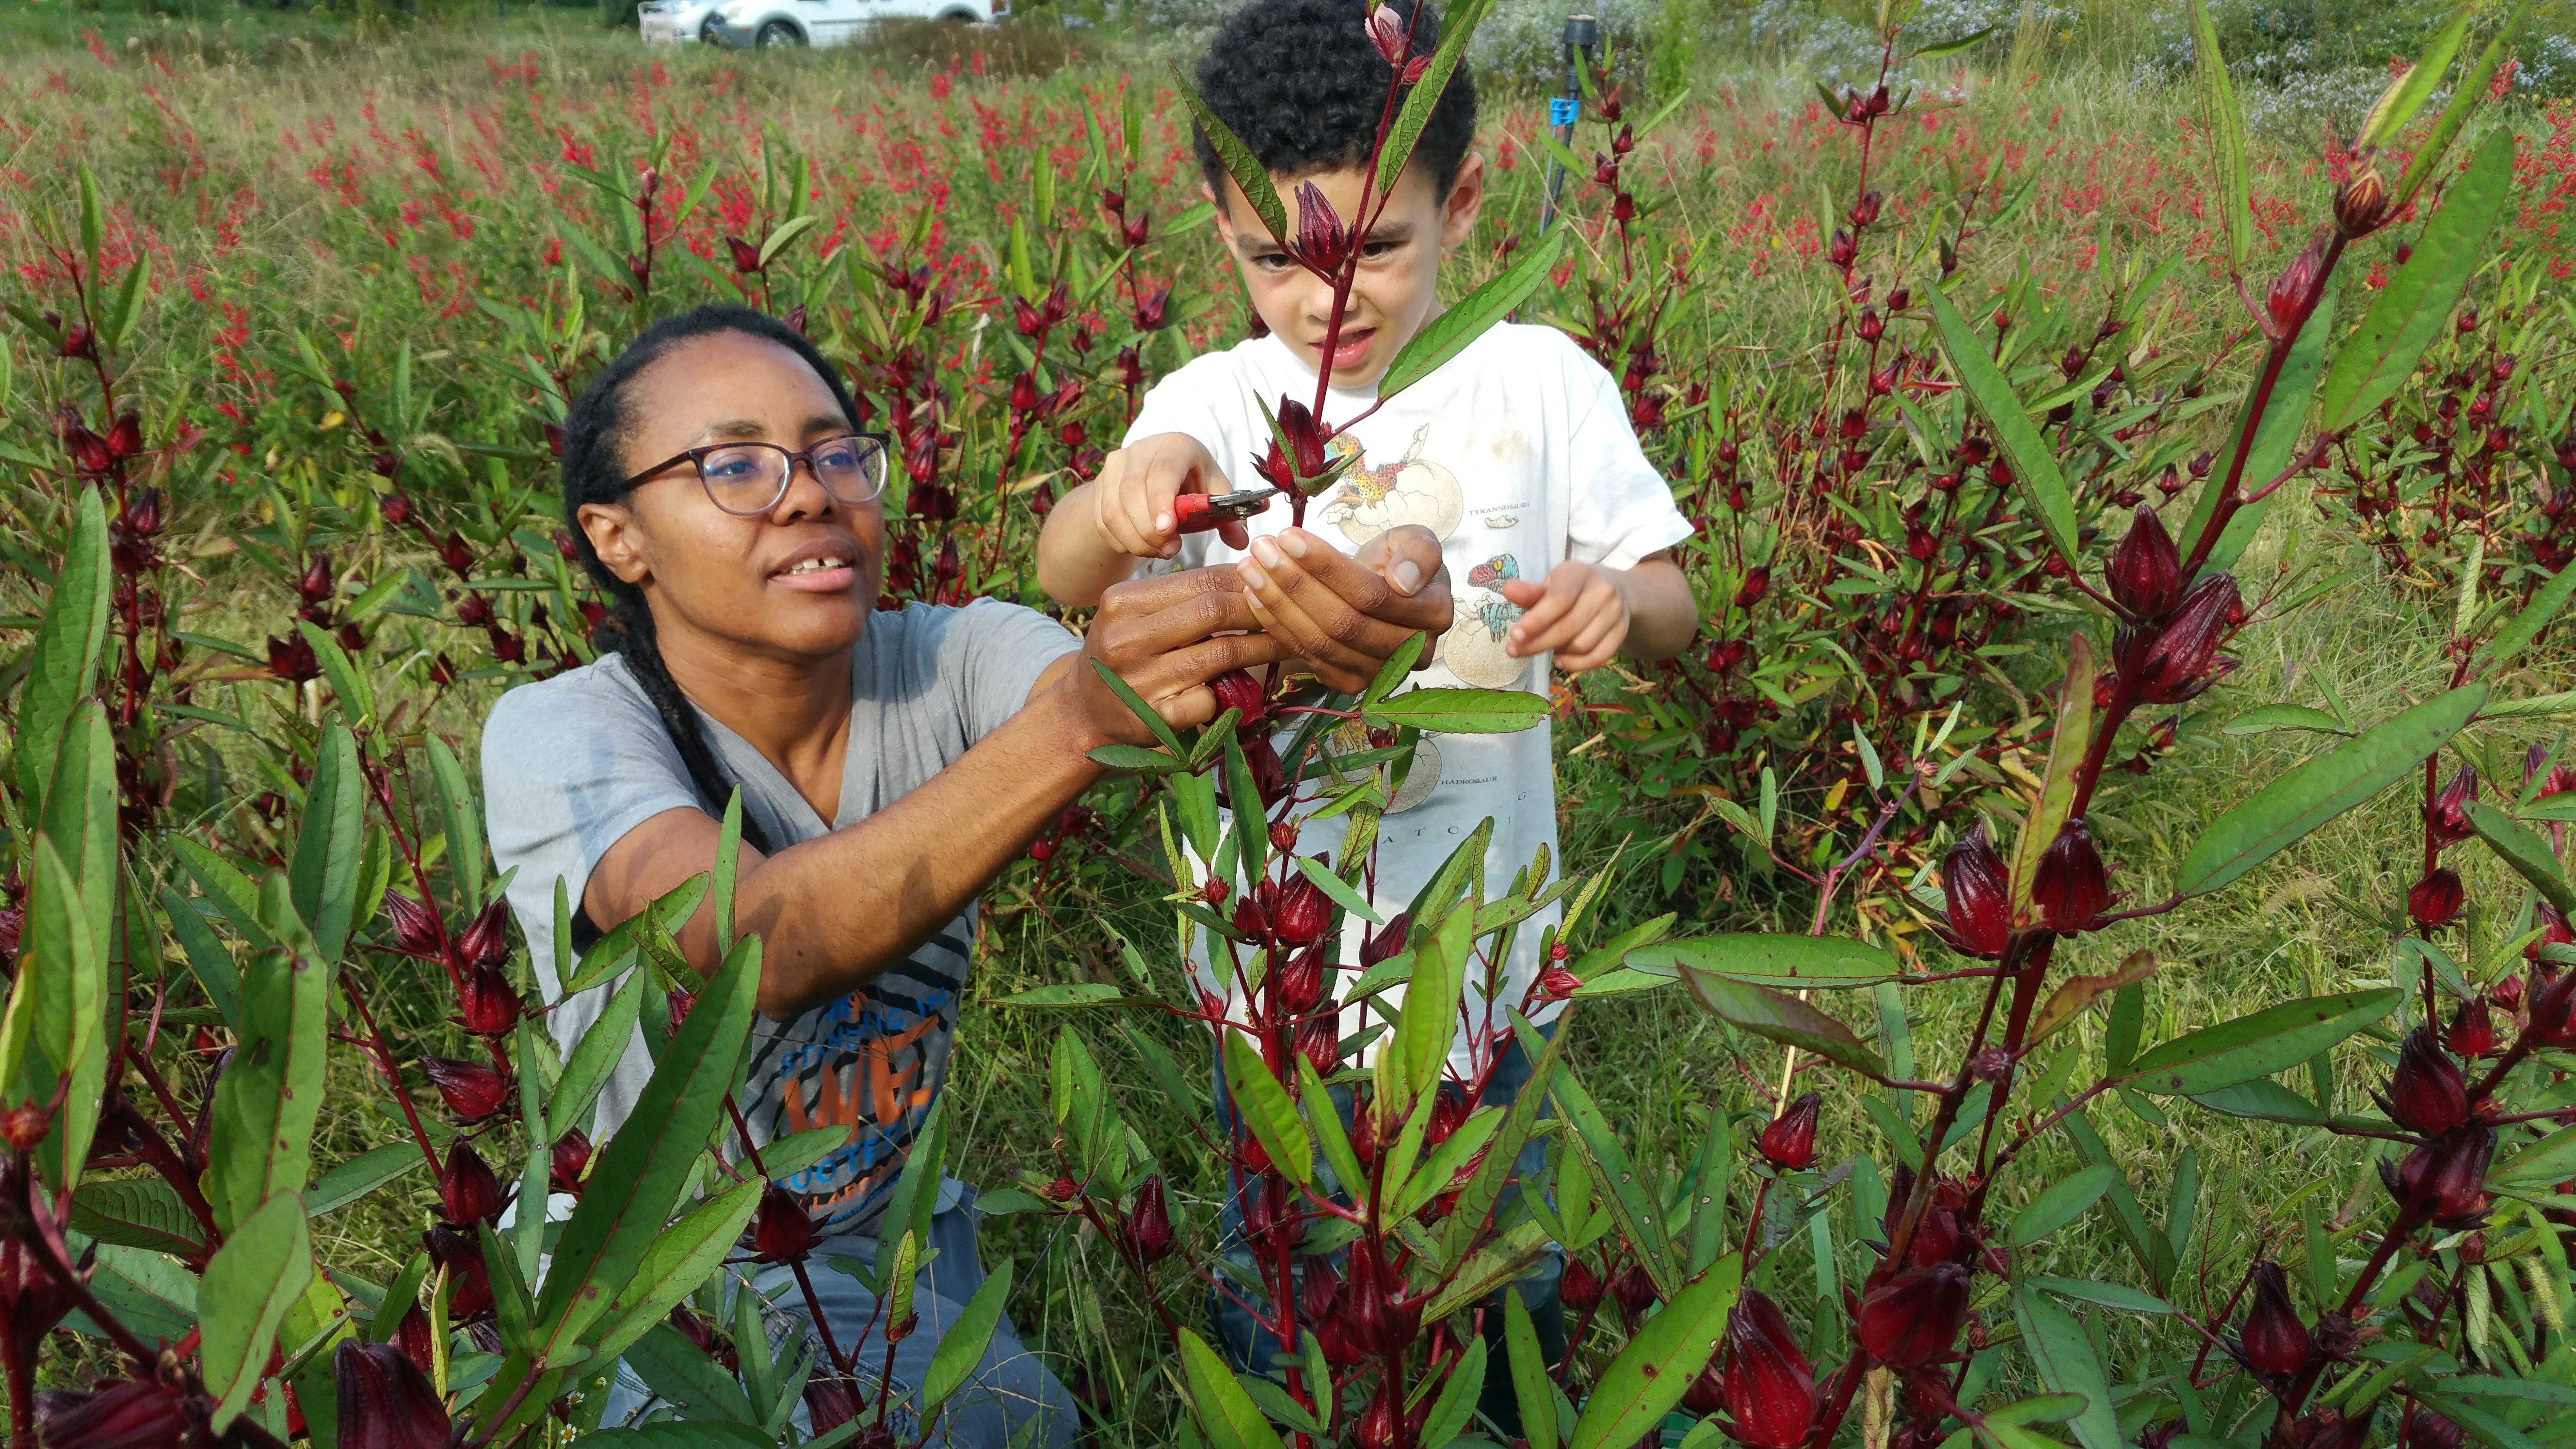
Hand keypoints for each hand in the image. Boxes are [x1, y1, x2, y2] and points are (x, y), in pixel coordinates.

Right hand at [1069, 566, 1292, 744]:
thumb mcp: (1137, 616)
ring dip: (1261, 649)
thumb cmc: (1124, 655)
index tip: (1275, 581)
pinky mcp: (1153, 720)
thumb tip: (1254, 578)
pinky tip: (1235, 690)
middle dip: (1259, 611)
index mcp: (1123, 602)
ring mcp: (1139, 682)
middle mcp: (1125, 639)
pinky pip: (1209, 700)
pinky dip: (1226, 694)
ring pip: (1219, 654)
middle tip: (1288, 613)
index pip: (1200, 579)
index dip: (1247, 580)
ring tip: (1284, 643)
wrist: (1083, 713)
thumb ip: (1183, 597)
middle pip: (1212, 611)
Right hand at [1089, 432, 1243, 559]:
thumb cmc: (1192, 481)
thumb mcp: (1214, 491)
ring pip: (1113, 511)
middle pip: (1132, 492)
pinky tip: (1141, 546)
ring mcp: (1115, 467)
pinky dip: (1121, 542)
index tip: (1167, 529)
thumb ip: (1228, 516)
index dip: (1161, 501)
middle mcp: (1141, 450)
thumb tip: (1241, 541)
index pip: (1164, 470)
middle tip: (1170, 550)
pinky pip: (1103, 522)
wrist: (1155, 474)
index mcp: (1175, 446)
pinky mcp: (1100, 486)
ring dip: (1135, 540)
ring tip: (1159, 551)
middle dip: (1149, 530)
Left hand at [1233, 525, 1451, 692]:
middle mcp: (1411, 653)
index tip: (1290, 537)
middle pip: (1343, 622)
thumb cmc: (1400, 562)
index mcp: (1433, 613)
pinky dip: (1277, 626)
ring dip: (1279, 603)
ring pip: (1322, 642)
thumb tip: (1404, 580)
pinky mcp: (1348, 683)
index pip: (1373, 594)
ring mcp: (1378, 673)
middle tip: (1261, 550)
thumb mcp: (1417, 541)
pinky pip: (1307, 656)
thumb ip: (1419, 552)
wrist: (1388, 592)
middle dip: (1295, 583)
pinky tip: (1254, 595)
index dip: (1328, 568)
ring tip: (1251, 567)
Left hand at [1499, 560, 1631, 671]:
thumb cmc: (1573, 588)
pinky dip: (1576, 665)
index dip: (1536, 620)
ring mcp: (1616, 612)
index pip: (1559, 599)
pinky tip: (1560, 661)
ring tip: (1544, 646)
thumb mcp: (1552, 584)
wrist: (1616, 589)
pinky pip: (1598, 657)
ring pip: (1581, 645)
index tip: (1514, 636)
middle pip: (1568, 626)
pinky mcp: (1621, 632)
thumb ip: (1530, 592)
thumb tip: (1507, 590)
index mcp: (1580, 573)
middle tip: (1514, 651)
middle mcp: (1602, 591)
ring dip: (1557, 652)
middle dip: (1538, 643)